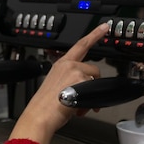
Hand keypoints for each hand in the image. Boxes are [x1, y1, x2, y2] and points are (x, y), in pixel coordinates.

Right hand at [8, 23, 108, 143]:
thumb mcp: (55, 84)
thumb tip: (82, 86)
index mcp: (61, 63)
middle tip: (82, 97)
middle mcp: (68, 64)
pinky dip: (89, 102)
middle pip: (92, 69)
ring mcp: (75, 71)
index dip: (94, 34)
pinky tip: (77, 107)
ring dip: (90, 95)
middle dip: (91, 84)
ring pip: (94, 81)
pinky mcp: (82, 80)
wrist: (40, 115)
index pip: (81, 44)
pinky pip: (94, 91)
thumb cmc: (45, 105)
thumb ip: (70, 79)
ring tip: (76, 106)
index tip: (104, 27)